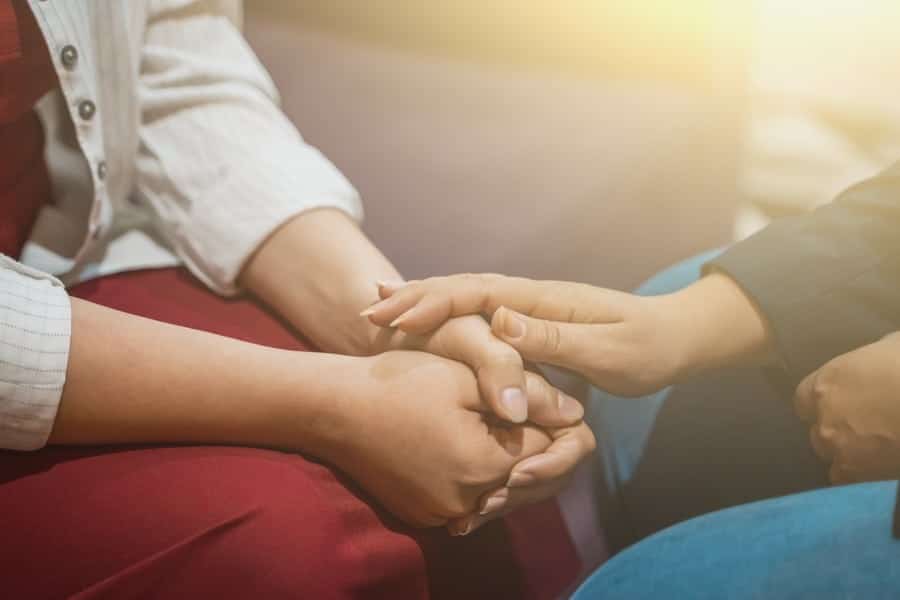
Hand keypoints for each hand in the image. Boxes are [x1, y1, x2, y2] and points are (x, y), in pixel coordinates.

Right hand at [363, 272, 771, 395]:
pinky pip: (479, 314)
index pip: (479, 295)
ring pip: (466, 297)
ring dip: (424, 301)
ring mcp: (529, 308)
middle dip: (416, 297)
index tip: (397, 316)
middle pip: (463, 288)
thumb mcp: (608, 352)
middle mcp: (530, 298)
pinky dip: (447, 313)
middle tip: (368, 309)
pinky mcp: (530, 323)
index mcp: (543, 302)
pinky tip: (428, 322)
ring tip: (381, 309)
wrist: (674, 338)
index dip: (435, 302)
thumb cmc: (647, 350)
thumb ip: (556, 338)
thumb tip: (500, 321)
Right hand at [366, 300, 593, 531]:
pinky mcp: (425, 516)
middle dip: (542, 445)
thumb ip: (528, 395)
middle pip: (534, 480)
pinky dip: (482, 478)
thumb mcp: (467, 374)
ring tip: (501, 423)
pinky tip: (474, 445)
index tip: (548, 397)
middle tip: (529, 408)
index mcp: (485, 465)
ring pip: (505, 493)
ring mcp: (444, 514)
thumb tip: (575, 413)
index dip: (558, 420)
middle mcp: (468, 502)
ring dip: (512, 462)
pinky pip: (474, 502)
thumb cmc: (400, 381)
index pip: (551, 449)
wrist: (334, 407)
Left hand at [794, 332, 899, 484]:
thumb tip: (879, 360)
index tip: (838, 408)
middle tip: (864, 431)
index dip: (820, 406)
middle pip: (817, 431)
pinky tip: (879, 470)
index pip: (803, 399)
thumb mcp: (892, 347)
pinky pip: (847, 482)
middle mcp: (824, 417)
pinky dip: (860, 478)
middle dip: (836, 432)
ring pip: (831, 458)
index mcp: (827, 383)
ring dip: (847, 456)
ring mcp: (837, 448)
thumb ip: (873, 359)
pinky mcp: (856, 475)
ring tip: (875, 453)